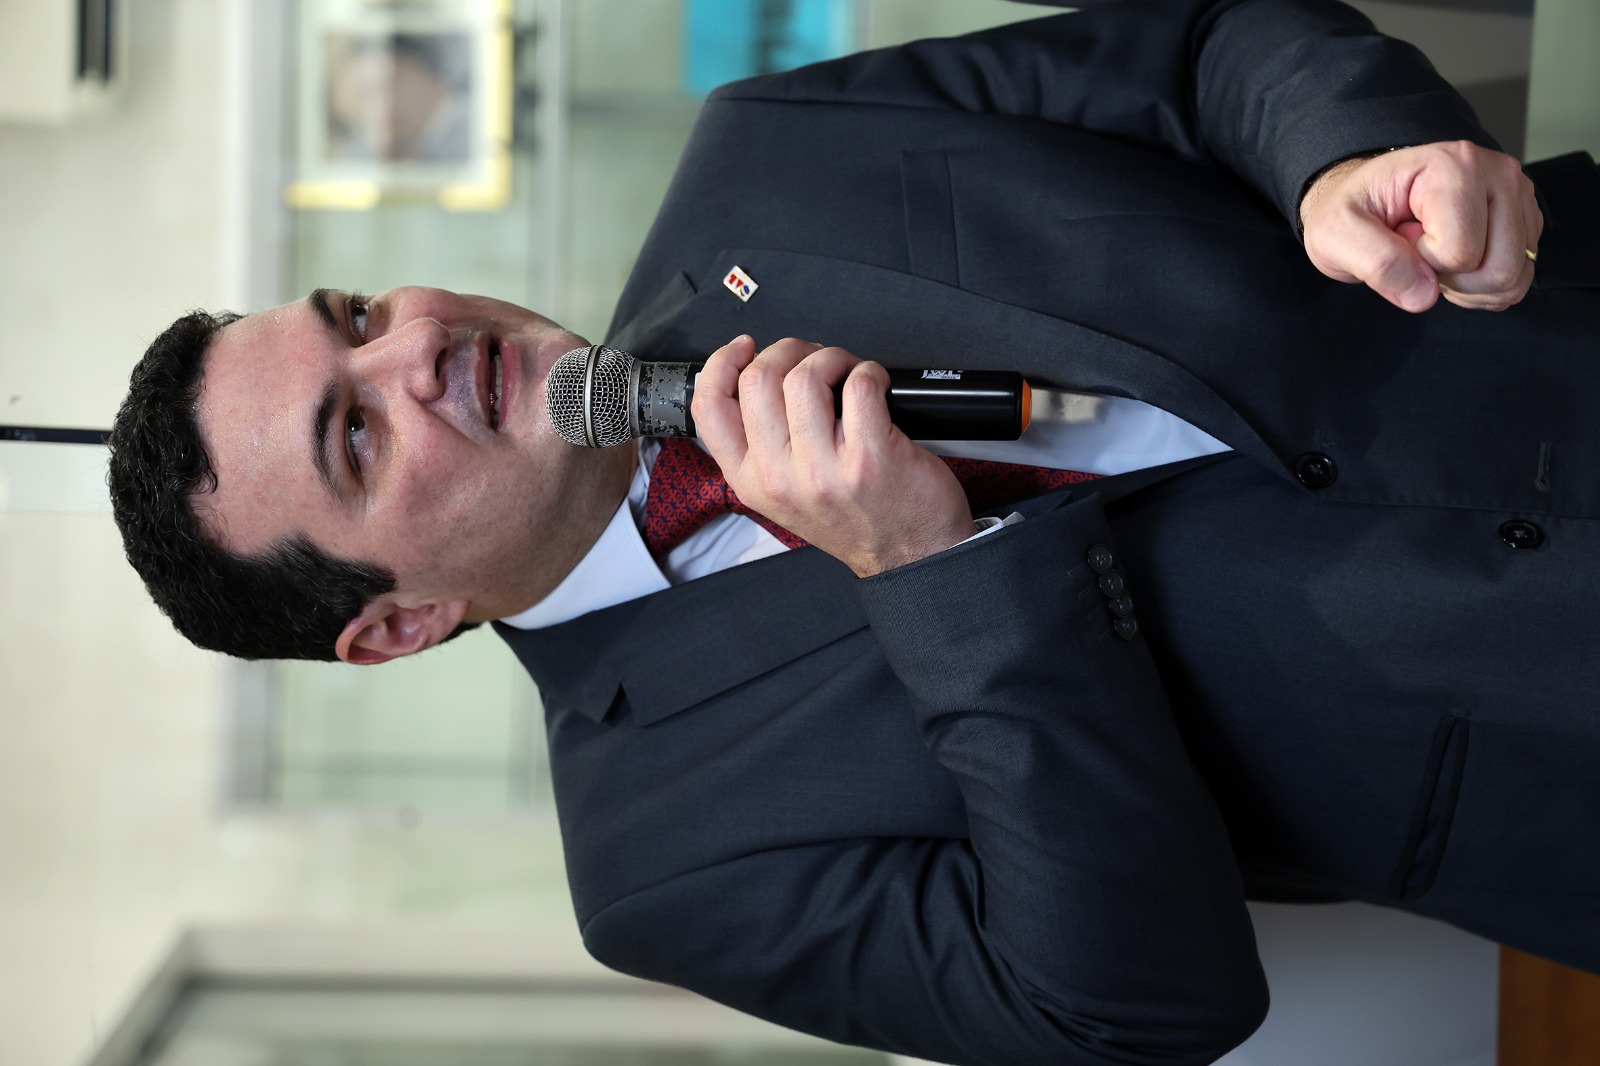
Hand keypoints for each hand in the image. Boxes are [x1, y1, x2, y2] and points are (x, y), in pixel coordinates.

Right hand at [692, 335, 973, 576]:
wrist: (910, 555)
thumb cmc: (855, 519)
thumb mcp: (785, 493)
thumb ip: (761, 445)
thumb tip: (753, 379)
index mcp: (750, 481)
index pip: (709, 408)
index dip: (722, 363)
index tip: (745, 347)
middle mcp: (779, 478)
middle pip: (758, 379)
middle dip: (790, 351)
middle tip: (816, 360)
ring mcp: (823, 471)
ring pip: (805, 377)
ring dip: (832, 358)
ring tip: (848, 372)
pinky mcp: (869, 458)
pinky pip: (859, 385)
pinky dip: (870, 372)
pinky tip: (876, 386)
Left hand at [1299, 141, 1541, 312]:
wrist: (1365, 203)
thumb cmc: (1352, 212)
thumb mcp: (1335, 233)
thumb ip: (1376, 262)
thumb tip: (1425, 295)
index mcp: (1455, 165)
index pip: (1458, 252)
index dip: (1421, 262)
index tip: (1399, 236)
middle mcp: (1498, 173)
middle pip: (1498, 269)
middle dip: (1450, 279)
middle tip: (1418, 251)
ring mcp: (1517, 197)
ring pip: (1513, 279)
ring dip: (1468, 287)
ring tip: (1435, 257)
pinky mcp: (1524, 222)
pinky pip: (1519, 280)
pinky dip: (1483, 288)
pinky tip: (1455, 264)